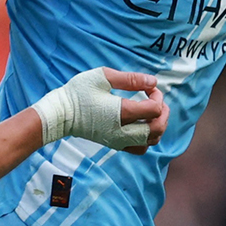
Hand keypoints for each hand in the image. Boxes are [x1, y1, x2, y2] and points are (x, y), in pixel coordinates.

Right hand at [32, 68, 166, 150]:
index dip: (158, 96)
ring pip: (151, 141)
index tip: (149, 87)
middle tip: (157, 99)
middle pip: (157, 128)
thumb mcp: (103, 77)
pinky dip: (148, 137)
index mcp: (121, 113)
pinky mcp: (115, 145)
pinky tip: (142, 124)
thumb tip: (153, 81)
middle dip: (164, 112)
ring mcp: (119, 141)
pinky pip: (140, 148)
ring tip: (153, 112)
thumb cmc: (78, 92)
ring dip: (158, 126)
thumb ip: (130, 79)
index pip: (154, 110)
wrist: (61, 114)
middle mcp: (122, 131)